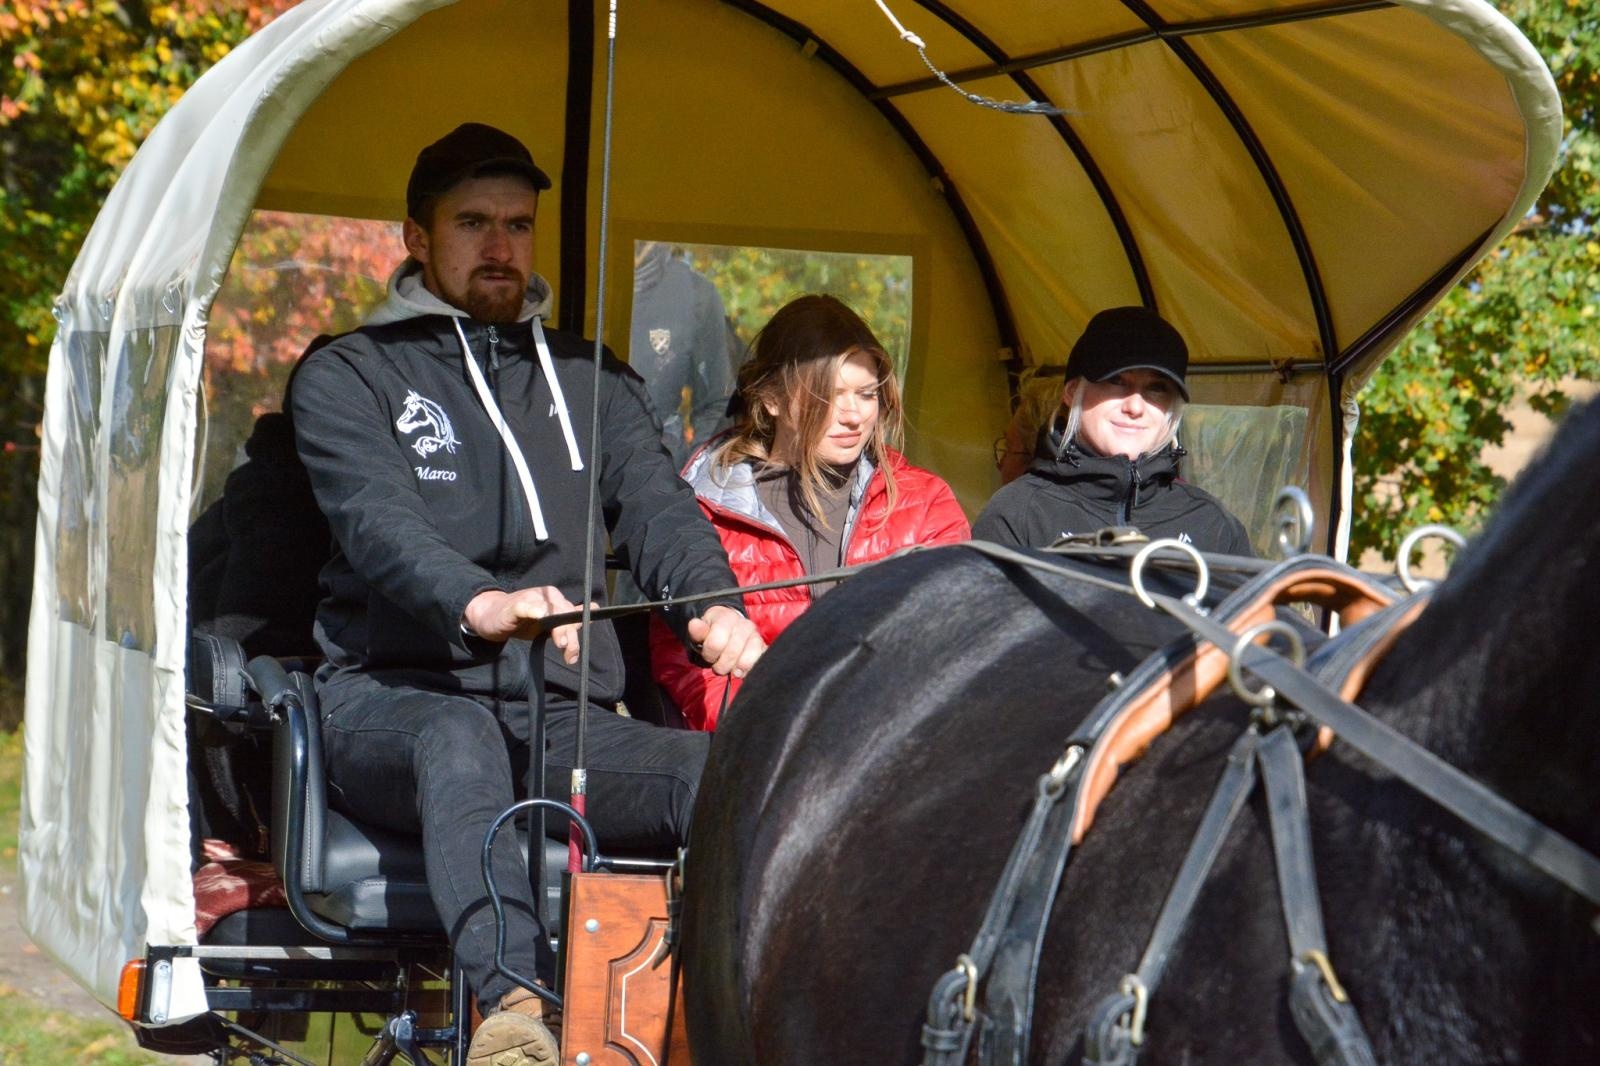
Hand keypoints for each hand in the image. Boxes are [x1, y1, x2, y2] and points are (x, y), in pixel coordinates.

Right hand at [463, 587, 593, 663]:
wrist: (491, 616)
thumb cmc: (522, 621)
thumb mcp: (547, 624)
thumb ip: (568, 621)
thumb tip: (593, 612)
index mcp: (556, 600)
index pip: (573, 613)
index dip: (578, 630)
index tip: (575, 652)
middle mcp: (546, 596)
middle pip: (565, 613)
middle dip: (570, 635)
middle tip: (570, 653)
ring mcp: (531, 599)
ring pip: (551, 611)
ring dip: (558, 627)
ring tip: (561, 643)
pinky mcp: (516, 605)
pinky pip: (527, 607)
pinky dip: (534, 612)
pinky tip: (540, 618)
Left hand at [686, 605, 765, 678]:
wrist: (732, 628)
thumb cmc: (714, 633)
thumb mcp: (703, 631)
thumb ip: (698, 631)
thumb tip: (694, 624)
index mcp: (727, 618)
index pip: (715, 643)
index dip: (709, 654)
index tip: (708, 654)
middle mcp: (745, 625)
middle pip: (730, 654)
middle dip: (721, 665)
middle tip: (718, 663)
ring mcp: (756, 636)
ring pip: (745, 661)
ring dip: (734, 670)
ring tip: (730, 668)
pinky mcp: (764, 648)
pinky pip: (758, 663)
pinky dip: (747, 671)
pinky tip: (740, 670)